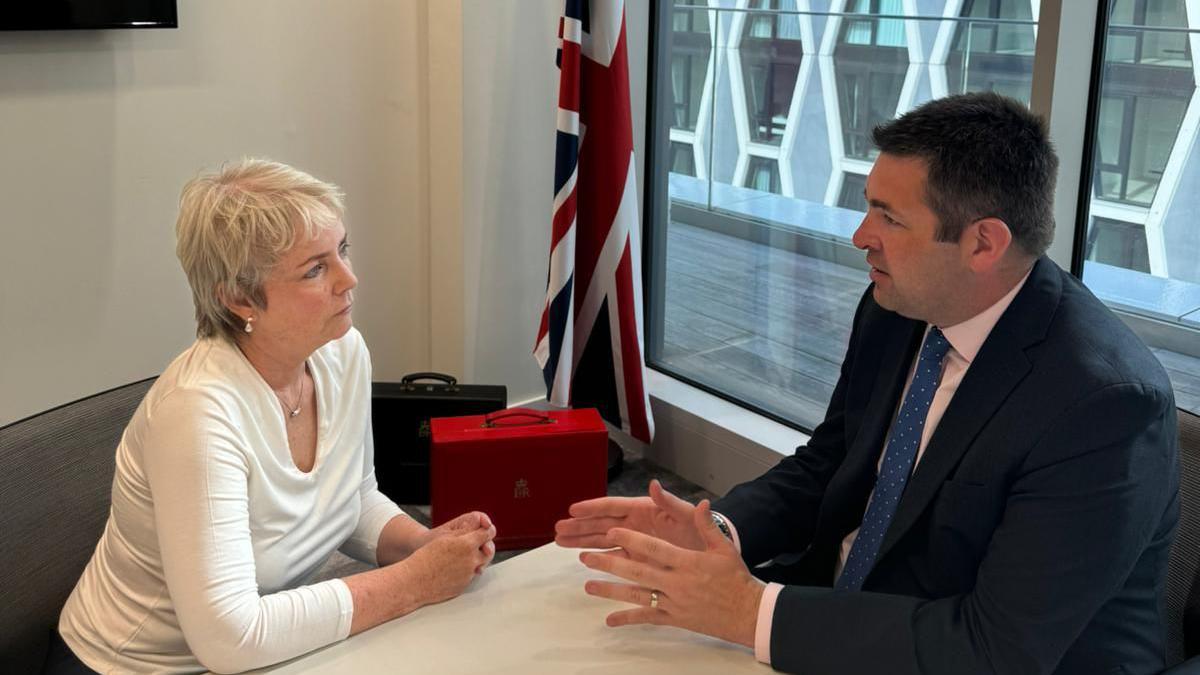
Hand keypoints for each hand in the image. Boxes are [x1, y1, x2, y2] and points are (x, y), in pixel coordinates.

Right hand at [402, 522, 495, 605]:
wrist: (415, 581)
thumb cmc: (425, 557)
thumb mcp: (445, 538)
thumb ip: (465, 533)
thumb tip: (480, 531)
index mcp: (467, 544)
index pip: (487, 534)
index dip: (487, 530)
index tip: (486, 530)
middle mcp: (471, 560)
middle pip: (488, 551)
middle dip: (484, 547)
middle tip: (474, 545)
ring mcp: (469, 575)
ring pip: (479, 565)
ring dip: (474, 560)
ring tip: (457, 558)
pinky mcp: (464, 586)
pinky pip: (470, 576)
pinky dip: (465, 572)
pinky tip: (451, 569)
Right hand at [556, 479, 705, 551]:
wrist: (709, 551)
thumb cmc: (698, 529)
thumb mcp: (686, 514)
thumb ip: (670, 501)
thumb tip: (654, 484)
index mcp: (644, 509)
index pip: (613, 506)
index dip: (593, 508)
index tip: (573, 510)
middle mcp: (634, 524)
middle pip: (601, 523)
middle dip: (579, 525)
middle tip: (558, 528)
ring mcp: (633, 541)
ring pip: (602, 539)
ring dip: (581, 540)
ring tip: (559, 540)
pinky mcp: (636, 558)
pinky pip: (612, 556)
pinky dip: (596, 556)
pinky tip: (580, 557)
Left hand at [578, 499, 764, 647]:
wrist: (747, 613)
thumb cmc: (735, 578)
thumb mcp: (724, 548)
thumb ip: (707, 525)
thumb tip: (701, 503)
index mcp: (688, 562)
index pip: (654, 549)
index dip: (632, 540)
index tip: (611, 532)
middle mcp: (677, 583)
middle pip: (638, 571)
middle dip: (610, 563)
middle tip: (586, 557)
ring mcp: (674, 603)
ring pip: (637, 595)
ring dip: (610, 590)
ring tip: (587, 586)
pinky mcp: (674, 619)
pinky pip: (647, 618)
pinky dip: (627, 618)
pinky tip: (609, 620)